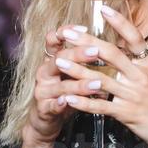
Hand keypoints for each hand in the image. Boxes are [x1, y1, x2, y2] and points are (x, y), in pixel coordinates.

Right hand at [23, 22, 93, 147]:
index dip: (67, 31)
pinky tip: (69, 102)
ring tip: (96, 84)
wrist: (46, 120)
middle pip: (59, 58)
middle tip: (95, 51)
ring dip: (79, 84)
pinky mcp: (43, 109)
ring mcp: (42, 90)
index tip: (85, 27)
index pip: (54, 40)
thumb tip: (106, 42)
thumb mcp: (72, 73)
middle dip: (77, 54)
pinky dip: (61, 104)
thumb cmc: (65, 93)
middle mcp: (44, 72)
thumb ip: (82, 59)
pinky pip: (52, 105)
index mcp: (52, 60)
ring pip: (60, 85)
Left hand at [50, 6, 147, 147]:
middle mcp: (141, 76)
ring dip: (77, 70)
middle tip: (67, 32)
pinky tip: (68, 98)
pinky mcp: (127, 114)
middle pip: (110, 53)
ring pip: (100, 79)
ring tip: (59, 61)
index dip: (119, 22)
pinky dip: (83, 102)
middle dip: (86, 41)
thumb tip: (141, 51)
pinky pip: (101, 106)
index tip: (103, 8)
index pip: (134, 37)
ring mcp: (133, 95)